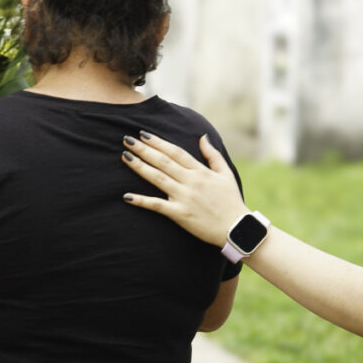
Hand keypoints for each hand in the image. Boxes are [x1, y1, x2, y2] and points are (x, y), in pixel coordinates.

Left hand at [121, 132, 248, 246]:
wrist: (238, 228)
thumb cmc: (231, 201)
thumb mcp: (225, 174)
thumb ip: (212, 155)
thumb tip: (203, 137)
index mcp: (201, 171)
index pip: (175, 152)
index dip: (158, 142)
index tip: (143, 134)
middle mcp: (191, 181)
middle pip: (163, 161)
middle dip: (144, 149)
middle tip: (127, 140)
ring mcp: (184, 197)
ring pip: (158, 178)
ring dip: (140, 167)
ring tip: (125, 157)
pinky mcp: (180, 214)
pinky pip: (157, 205)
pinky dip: (142, 201)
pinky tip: (127, 196)